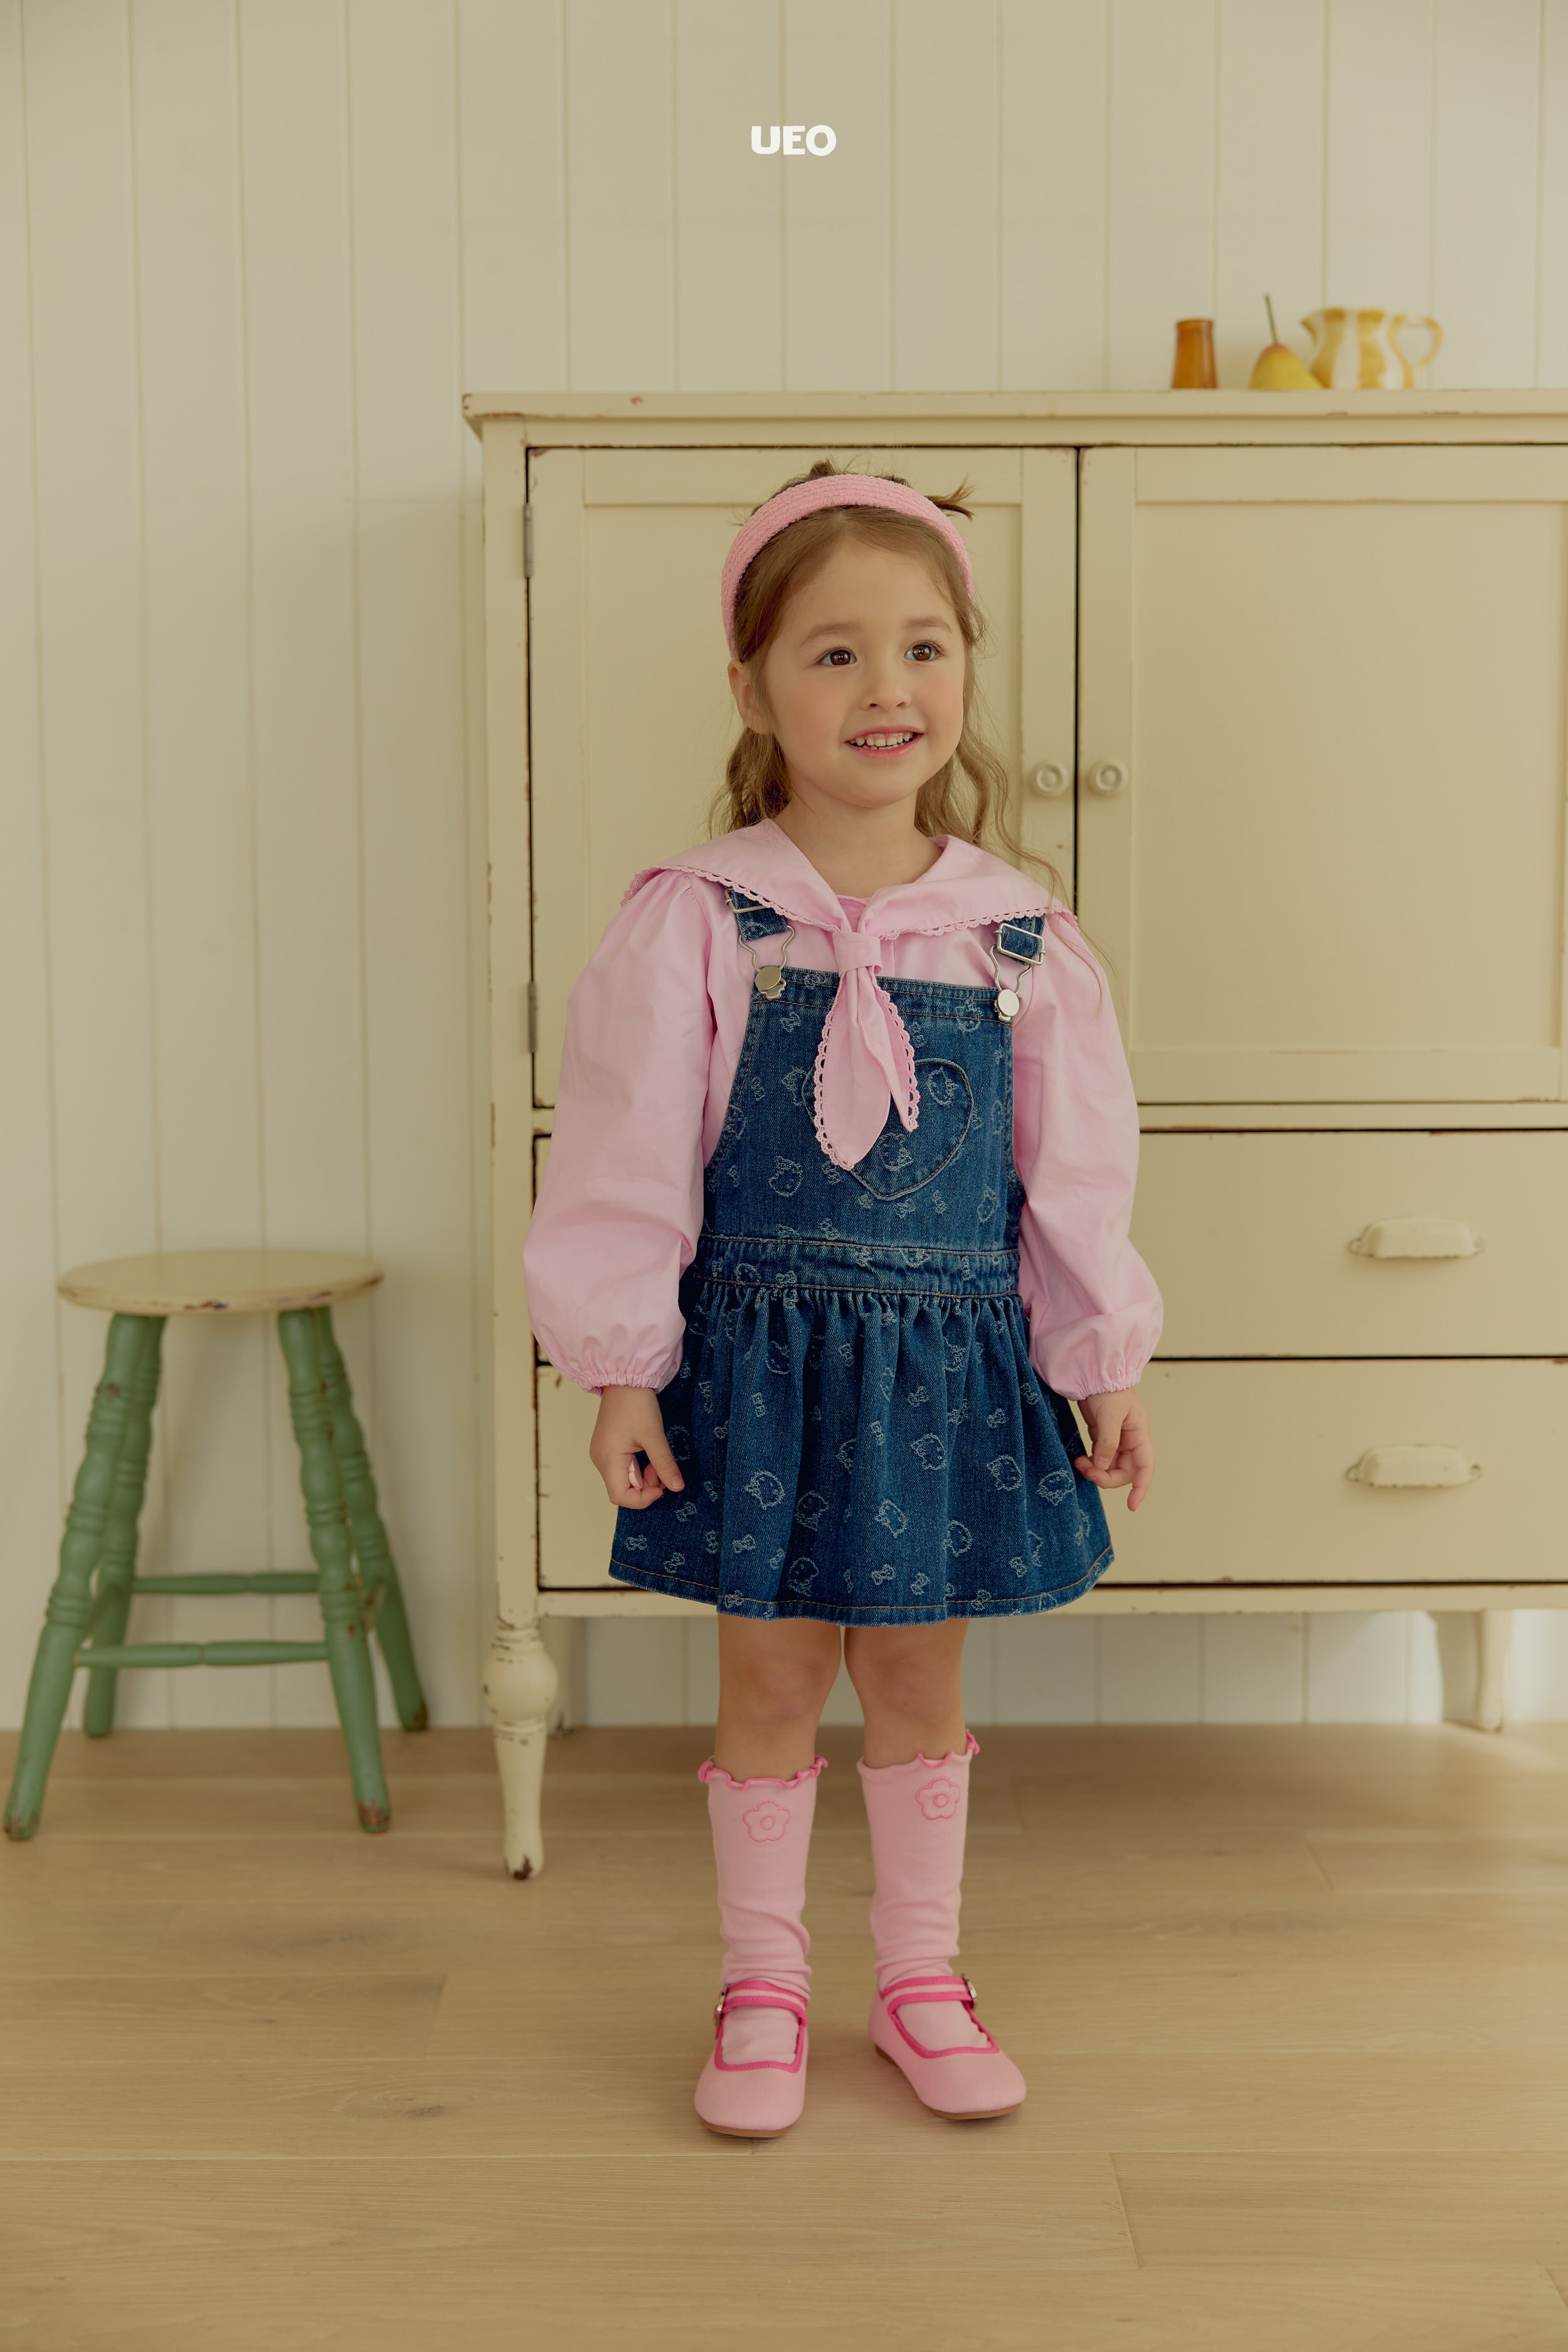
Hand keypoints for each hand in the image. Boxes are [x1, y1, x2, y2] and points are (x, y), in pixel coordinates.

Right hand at [589, 1385, 686, 1509]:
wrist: (624, 1379)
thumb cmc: (636, 1404)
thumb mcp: (654, 1436)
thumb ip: (664, 1464)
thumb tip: (677, 1487)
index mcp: (607, 1459)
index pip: (620, 1497)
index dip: (643, 1499)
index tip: (662, 1488)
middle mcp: (600, 1460)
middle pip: (623, 1488)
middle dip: (646, 1483)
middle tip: (660, 1465)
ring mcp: (602, 1453)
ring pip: (625, 1478)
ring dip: (644, 1473)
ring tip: (654, 1453)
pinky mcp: (608, 1447)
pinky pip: (623, 1466)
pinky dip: (638, 1465)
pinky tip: (646, 1449)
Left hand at [1073, 1388, 1153, 1511]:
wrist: (1094, 1373)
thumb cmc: (1108, 1389)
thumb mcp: (1110, 1415)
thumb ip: (1108, 1442)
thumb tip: (1103, 1466)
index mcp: (1139, 1435)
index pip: (1145, 1468)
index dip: (1141, 1488)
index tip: (1132, 1506)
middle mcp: (1130, 1440)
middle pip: (1125, 1472)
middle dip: (1107, 1478)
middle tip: (1087, 1471)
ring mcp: (1116, 1439)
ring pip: (1110, 1467)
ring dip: (1096, 1471)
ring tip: (1079, 1463)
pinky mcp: (1102, 1436)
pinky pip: (1100, 1458)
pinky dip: (1091, 1463)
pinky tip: (1080, 1459)